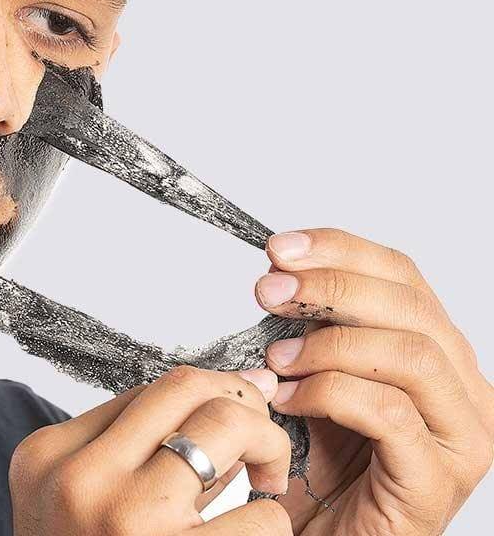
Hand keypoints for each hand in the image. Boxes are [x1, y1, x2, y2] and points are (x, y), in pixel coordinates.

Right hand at [10, 364, 293, 533]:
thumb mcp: (71, 501)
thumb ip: (125, 449)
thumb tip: (228, 392)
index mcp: (48, 457)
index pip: (148, 390)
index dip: (207, 392)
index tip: (238, 406)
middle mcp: (81, 480)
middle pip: (187, 390)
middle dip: (244, 401)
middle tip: (263, 437)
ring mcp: (126, 522)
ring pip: (226, 429)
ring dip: (268, 448)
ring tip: (270, 483)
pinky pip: (259, 519)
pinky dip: (273, 523)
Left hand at [254, 227, 493, 533]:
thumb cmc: (317, 464)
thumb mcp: (312, 375)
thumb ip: (309, 326)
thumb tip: (278, 273)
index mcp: (436, 351)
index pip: (402, 276)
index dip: (340, 250)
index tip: (280, 247)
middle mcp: (462, 390)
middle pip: (411, 306)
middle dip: (331, 286)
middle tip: (268, 290)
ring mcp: (459, 438)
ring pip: (411, 354)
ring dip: (330, 343)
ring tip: (277, 357)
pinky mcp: (437, 483)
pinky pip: (390, 413)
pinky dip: (328, 393)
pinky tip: (286, 399)